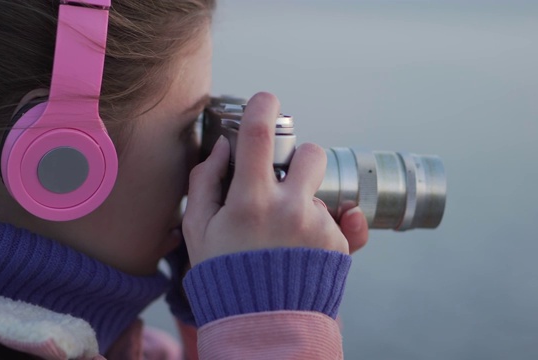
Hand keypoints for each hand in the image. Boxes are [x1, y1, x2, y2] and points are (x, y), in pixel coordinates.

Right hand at [184, 92, 364, 265]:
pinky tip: (297, 251)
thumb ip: (204, 181)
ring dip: (303, 200)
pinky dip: (316, 228)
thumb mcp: (198, 229)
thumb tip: (222, 147)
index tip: (266, 101)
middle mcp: (290, 208)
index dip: (263, 107)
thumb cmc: (224, 275)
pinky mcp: (338, 244)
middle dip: (298, 158)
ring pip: (320, 190)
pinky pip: (333, 219)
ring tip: (283, 233)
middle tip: (282, 181)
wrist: (262, 323)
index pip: (260, 136)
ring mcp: (318, 226)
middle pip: (310, 154)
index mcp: (250, 201)